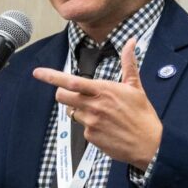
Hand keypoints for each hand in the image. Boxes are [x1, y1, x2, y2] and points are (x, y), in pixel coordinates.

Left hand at [32, 38, 161, 169]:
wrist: (149, 145)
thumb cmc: (143, 115)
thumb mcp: (136, 86)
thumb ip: (129, 63)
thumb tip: (131, 42)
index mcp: (103, 90)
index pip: (71, 81)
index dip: (51, 76)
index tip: (38, 73)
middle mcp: (94, 105)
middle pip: (62, 97)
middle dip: (64, 94)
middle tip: (76, 96)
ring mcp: (91, 122)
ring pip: (71, 112)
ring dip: (79, 111)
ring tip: (100, 114)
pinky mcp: (90, 137)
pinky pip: (82, 128)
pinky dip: (90, 126)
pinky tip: (105, 128)